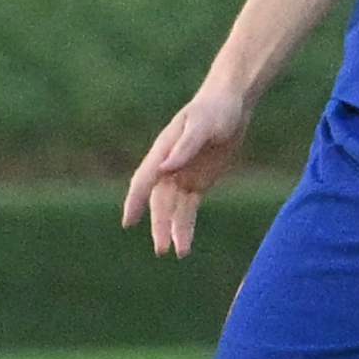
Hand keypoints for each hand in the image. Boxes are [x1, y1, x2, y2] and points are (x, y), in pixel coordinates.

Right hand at [121, 81, 253, 258]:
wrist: (230, 104)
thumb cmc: (214, 111)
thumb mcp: (202, 126)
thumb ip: (183, 148)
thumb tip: (163, 169)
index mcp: (162, 153)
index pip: (144, 181)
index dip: (134, 202)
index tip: (128, 221)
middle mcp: (167, 168)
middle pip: (158, 202)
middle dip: (159, 225)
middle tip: (162, 249)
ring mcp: (181, 177)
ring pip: (173, 210)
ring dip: (173, 230)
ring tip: (177, 253)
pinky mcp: (197, 183)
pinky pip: (188, 209)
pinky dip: (186, 226)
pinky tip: (185, 244)